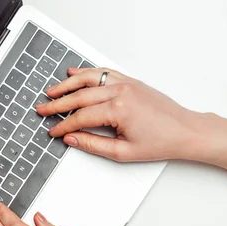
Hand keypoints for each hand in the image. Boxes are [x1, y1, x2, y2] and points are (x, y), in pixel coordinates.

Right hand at [36, 67, 202, 161]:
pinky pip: (104, 72)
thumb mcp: (123, 152)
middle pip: (80, 96)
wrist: (184, 130)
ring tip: (51, 91)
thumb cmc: (160, 142)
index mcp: (118, 109)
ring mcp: (126, 83)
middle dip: (58, 103)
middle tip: (42, 109)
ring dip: (68, 85)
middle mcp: (121, 91)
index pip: (81, 117)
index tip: (52, 131)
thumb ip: (94, 145)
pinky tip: (74, 74)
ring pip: (89, 79)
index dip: (63, 125)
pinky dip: (87, 73)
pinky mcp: (130, 81)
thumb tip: (72, 139)